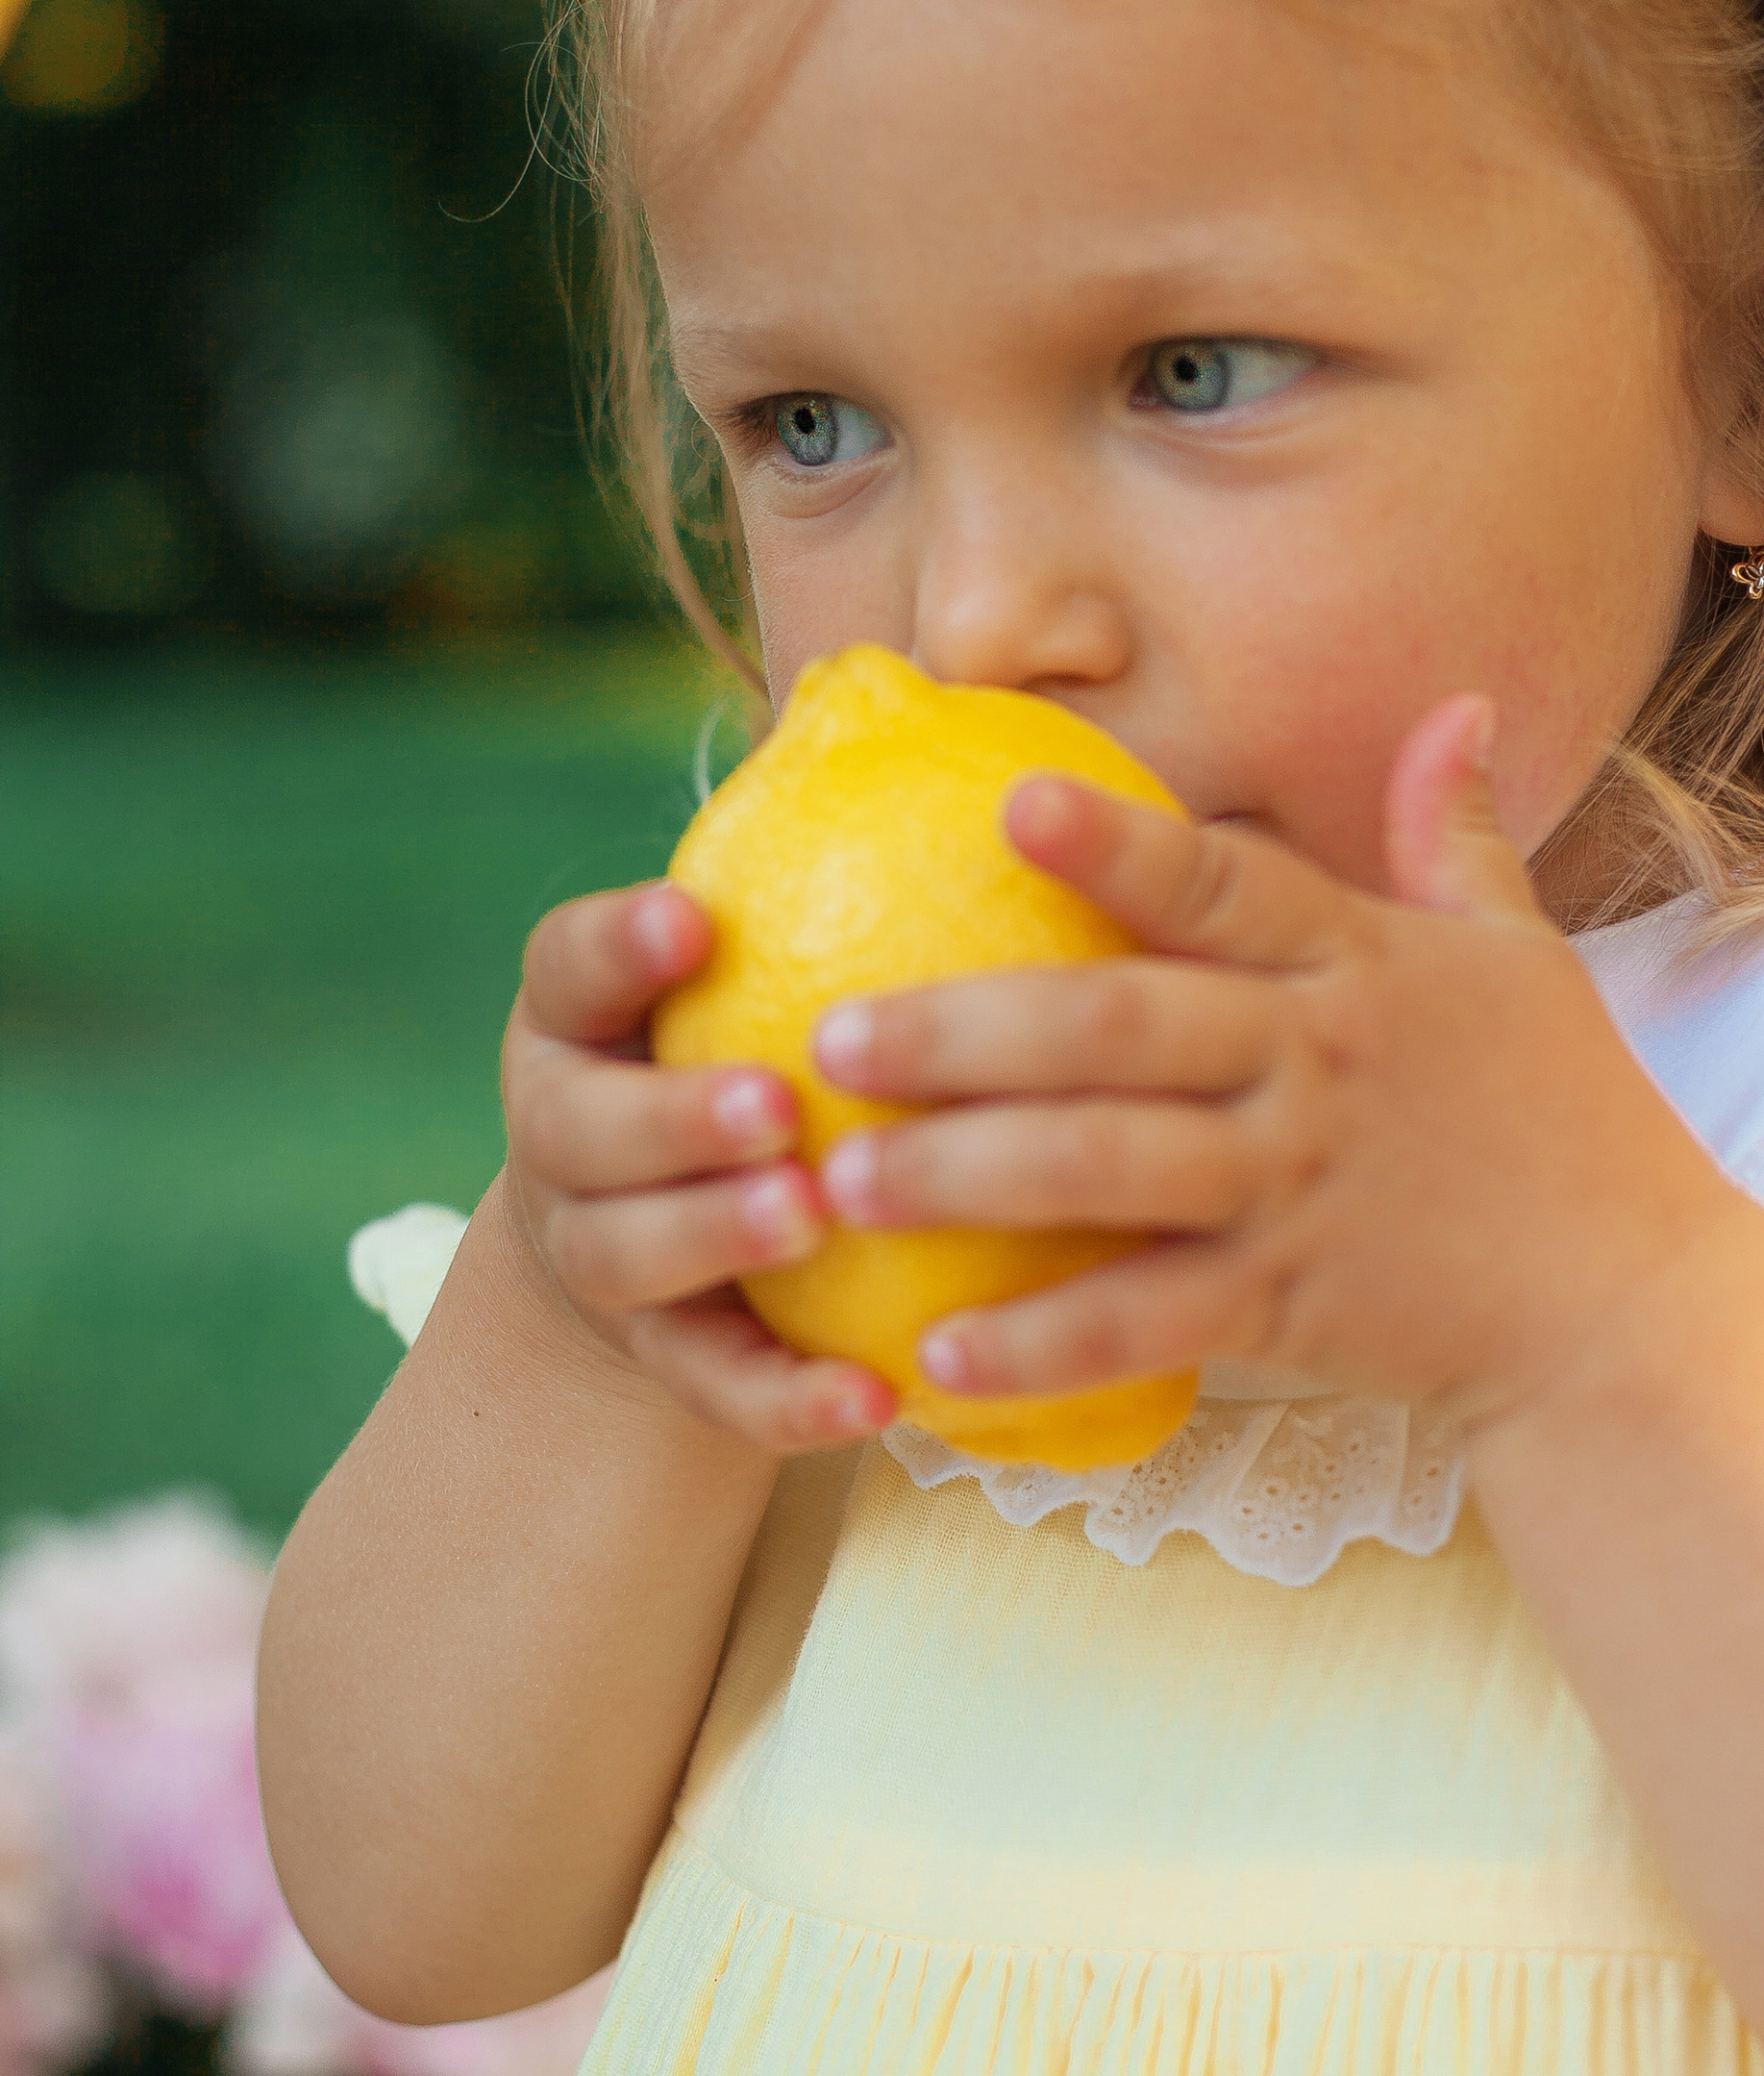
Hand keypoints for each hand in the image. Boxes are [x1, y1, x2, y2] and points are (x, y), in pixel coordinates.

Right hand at [499, 882, 893, 1452]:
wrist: (673, 1238)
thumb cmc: (752, 1039)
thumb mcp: (758, 948)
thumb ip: (806, 845)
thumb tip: (882, 678)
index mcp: (585, 1018)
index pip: (571, 966)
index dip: (618, 944)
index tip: (696, 920)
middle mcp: (568, 1134)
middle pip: (584, 1129)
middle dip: (670, 1117)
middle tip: (772, 1106)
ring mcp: (603, 1252)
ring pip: (628, 1256)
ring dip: (715, 1238)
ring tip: (808, 1221)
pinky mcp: (663, 1361)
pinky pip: (716, 1387)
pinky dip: (786, 1397)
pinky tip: (877, 1396)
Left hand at [809, 695, 1732, 1430]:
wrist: (1630, 1304)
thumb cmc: (1564, 1116)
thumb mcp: (1521, 957)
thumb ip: (1457, 835)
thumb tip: (1460, 706)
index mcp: (1355, 963)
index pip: (1224, 883)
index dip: (1118, 845)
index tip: (1009, 805)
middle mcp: (1315, 1064)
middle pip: (1122, 1028)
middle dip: (966, 1030)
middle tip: (832, 1040)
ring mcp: (1299, 1187)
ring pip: (1110, 1172)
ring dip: (968, 1177)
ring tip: (843, 1185)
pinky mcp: (1293, 1306)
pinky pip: (1147, 1323)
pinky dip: (1043, 1342)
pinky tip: (937, 1357)